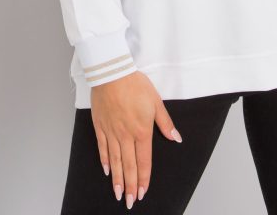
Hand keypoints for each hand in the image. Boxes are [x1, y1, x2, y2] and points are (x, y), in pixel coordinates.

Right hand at [90, 70, 182, 208]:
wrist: (112, 73)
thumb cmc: (136, 85)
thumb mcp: (156, 102)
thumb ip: (165, 122)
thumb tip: (176, 137)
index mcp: (142, 131)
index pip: (144, 161)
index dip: (144, 178)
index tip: (143, 192)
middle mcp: (126, 136)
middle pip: (129, 166)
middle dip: (131, 186)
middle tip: (130, 202)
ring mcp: (112, 132)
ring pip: (115, 161)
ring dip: (118, 179)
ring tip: (118, 194)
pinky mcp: (100, 126)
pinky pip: (102, 148)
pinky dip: (105, 161)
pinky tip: (107, 171)